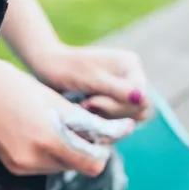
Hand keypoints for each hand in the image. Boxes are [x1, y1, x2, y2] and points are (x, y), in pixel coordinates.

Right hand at [0, 60, 134, 176]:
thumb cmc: (15, 86)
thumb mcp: (55, 101)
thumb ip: (84, 122)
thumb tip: (112, 134)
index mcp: (50, 140)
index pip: (93, 164)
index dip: (103, 150)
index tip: (107, 134)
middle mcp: (35, 159)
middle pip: (77, 166)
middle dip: (85, 148)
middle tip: (86, 126)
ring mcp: (21, 165)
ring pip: (60, 166)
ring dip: (66, 150)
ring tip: (60, 126)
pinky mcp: (11, 165)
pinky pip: (41, 165)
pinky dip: (48, 152)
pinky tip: (40, 131)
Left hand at [28, 44, 151, 120]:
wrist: (46, 68)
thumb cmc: (66, 69)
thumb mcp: (91, 78)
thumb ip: (116, 89)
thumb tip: (142, 98)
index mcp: (130, 65)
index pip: (142, 98)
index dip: (121, 106)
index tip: (92, 102)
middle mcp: (129, 79)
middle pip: (139, 111)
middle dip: (113, 114)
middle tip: (86, 105)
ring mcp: (120, 93)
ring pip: (127, 120)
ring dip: (106, 120)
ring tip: (82, 109)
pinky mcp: (110, 105)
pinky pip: (115, 123)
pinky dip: (100, 123)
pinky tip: (83, 115)